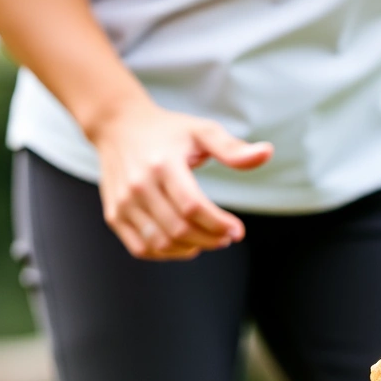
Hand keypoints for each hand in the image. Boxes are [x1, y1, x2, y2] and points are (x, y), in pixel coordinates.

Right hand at [86, 100, 272, 260]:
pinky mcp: (114, 214)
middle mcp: (138, 185)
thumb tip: (266, 153)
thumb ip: (232, 148)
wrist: (118, 126)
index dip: (218, 224)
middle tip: (226, 237)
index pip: (192, 207)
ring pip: (161, 243)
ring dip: (191, 249)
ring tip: (208, 240)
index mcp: (162, 164)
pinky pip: (141, 248)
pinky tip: (184, 245)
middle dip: (209, 239)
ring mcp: (123, 202)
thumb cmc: (167, 131)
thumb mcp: (201, 131)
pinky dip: (166, 253)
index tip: (237, 231)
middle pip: (179, 229)